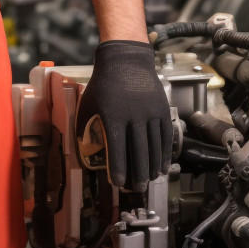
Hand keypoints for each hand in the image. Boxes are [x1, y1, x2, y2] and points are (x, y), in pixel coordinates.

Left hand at [75, 40, 172, 190]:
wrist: (126, 59)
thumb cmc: (104, 83)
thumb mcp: (89, 102)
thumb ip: (85, 124)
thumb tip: (83, 146)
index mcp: (113, 115)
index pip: (117, 149)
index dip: (118, 169)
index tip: (118, 183)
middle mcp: (134, 115)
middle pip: (139, 152)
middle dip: (138, 174)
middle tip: (137, 188)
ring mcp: (150, 112)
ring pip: (154, 147)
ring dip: (153, 167)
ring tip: (150, 180)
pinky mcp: (162, 108)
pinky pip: (165, 136)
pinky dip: (164, 153)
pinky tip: (162, 165)